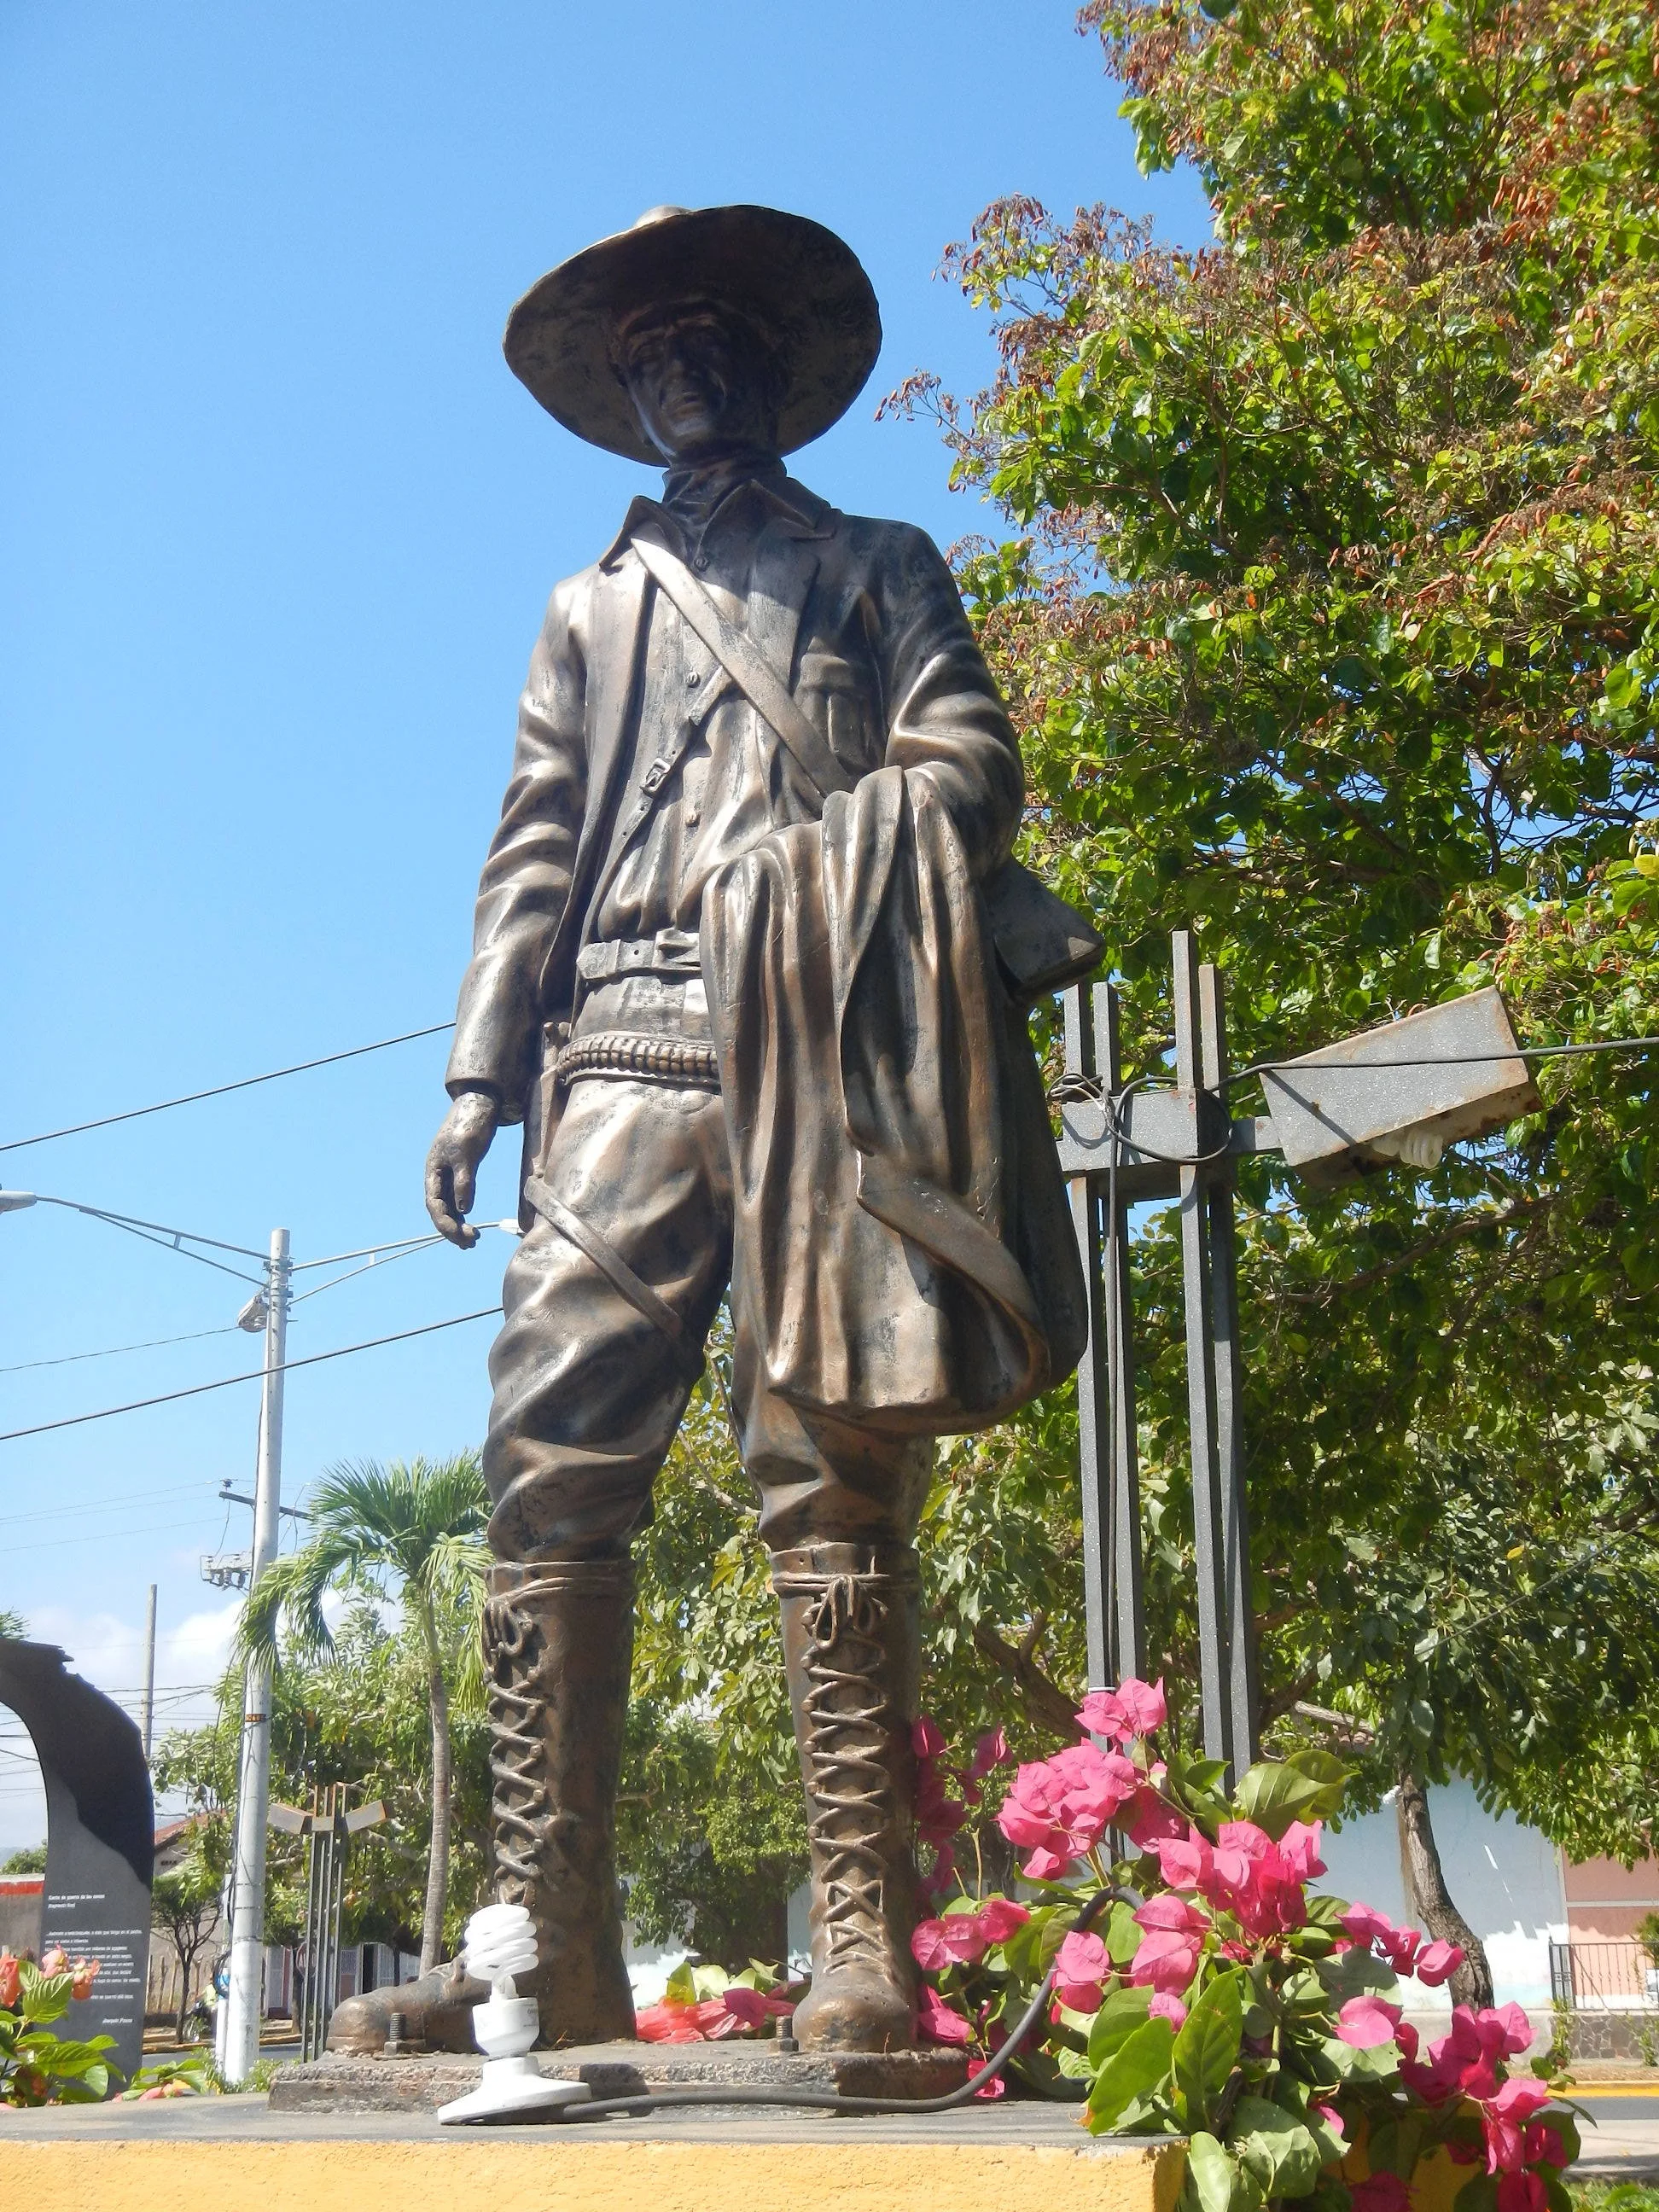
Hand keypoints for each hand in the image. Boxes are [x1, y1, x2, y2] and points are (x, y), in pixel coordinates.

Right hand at [425, 1088, 500, 1246]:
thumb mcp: (467, 1154)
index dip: (446, 1223)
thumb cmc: (470, 1125)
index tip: (462, 1236)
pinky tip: (471, 1222)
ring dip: (458, 1224)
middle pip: (440, 1209)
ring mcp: (448, 1173)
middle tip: (470, 1244)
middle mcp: (438, 1175)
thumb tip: (464, 1210)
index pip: (435, 1204)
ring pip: (448, 1206)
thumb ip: (464, 1181)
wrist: (479, 1104)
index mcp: (433, 1171)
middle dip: (452, 1229)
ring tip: (472, 1241)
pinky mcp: (462, 1171)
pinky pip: (458, 1197)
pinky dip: (463, 1211)